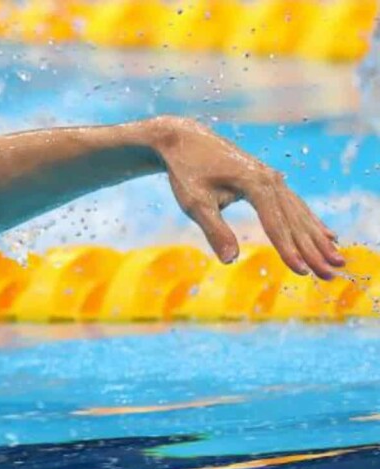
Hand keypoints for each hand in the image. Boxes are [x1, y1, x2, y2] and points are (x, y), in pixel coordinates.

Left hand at [149, 116, 342, 278]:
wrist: (185, 140)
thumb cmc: (187, 172)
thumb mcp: (195, 202)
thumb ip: (214, 230)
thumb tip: (230, 260)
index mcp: (254, 182)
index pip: (276, 222)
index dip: (288, 249)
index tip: (301, 271)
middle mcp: (271, 178)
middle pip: (295, 220)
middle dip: (313, 250)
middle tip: (331, 274)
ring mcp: (273, 178)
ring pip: (299, 213)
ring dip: (318, 239)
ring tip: (337, 261)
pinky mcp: (269, 180)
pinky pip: (295, 205)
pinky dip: (311, 223)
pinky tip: (327, 237)